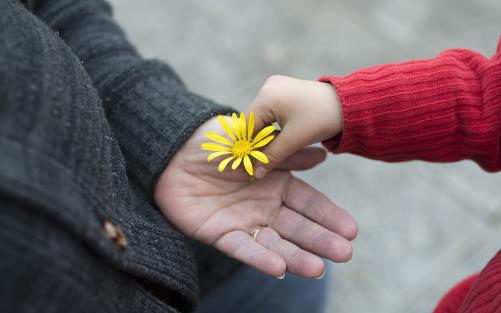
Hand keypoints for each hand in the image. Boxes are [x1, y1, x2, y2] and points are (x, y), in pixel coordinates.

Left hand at [154, 116, 356, 278]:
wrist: (174, 152)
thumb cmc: (217, 144)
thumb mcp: (253, 143)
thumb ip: (285, 153)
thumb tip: (322, 155)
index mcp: (277, 184)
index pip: (309, 203)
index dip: (329, 216)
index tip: (351, 230)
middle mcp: (265, 207)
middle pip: (297, 228)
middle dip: (320, 241)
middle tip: (344, 254)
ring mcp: (245, 222)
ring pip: (274, 243)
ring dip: (296, 256)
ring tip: (318, 269)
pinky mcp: (221, 234)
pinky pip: (242, 247)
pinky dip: (259, 258)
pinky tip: (279, 268)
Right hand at [249, 75, 342, 178]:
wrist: (348, 104)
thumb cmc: (321, 120)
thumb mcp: (294, 141)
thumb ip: (272, 156)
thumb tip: (256, 173)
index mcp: (267, 96)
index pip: (247, 126)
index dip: (248, 146)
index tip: (250, 164)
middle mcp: (268, 87)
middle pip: (253, 120)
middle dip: (256, 140)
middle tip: (259, 160)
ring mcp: (275, 86)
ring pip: (262, 117)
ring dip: (265, 134)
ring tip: (270, 151)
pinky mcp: (283, 89)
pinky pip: (270, 111)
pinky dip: (273, 125)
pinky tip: (279, 137)